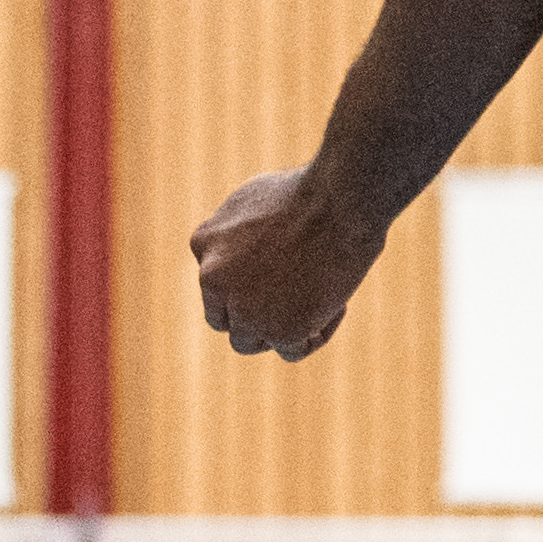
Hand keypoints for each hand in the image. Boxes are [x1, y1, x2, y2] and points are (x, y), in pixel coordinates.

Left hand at [192, 168, 381, 362]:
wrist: (339, 200)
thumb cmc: (307, 191)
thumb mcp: (253, 200)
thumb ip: (237, 233)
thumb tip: (239, 251)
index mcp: (203, 242)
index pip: (215, 283)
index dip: (248, 283)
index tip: (282, 268)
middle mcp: (213, 279)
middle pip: (226, 319)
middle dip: (256, 315)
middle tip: (296, 297)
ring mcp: (245, 309)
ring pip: (250, 342)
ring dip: (278, 331)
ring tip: (317, 303)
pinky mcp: (280, 331)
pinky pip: (293, 350)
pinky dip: (315, 335)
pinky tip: (336, 306)